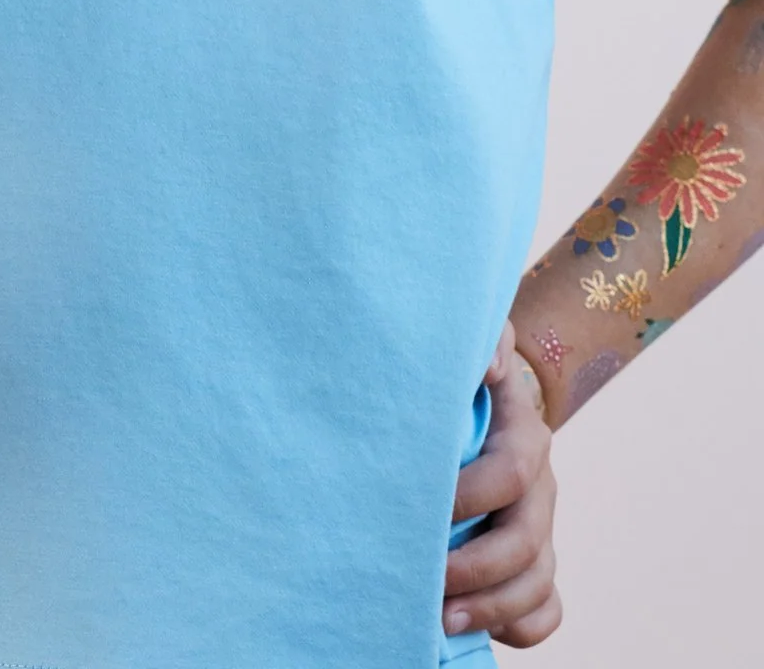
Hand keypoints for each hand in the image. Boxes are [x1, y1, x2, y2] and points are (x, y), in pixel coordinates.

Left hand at [445, 326, 561, 646]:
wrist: (472, 393)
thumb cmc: (453, 371)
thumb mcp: (460, 342)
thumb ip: (479, 338)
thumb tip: (490, 361)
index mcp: (522, 434)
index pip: (512, 470)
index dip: (470, 493)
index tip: (420, 506)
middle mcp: (539, 486)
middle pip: (527, 542)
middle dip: (478, 568)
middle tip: (427, 582)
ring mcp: (539, 527)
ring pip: (538, 583)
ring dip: (493, 608)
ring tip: (441, 620)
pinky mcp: (533, 561)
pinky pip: (546, 609)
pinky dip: (518, 625)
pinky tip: (471, 628)